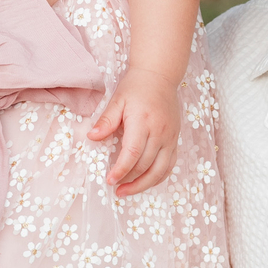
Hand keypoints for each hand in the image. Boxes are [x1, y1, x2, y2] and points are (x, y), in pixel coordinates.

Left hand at [87, 73, 179, 196]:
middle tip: (116, 189)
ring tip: (128, 191)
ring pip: (161, 170)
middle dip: (130, 180)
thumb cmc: (136, 87)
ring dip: (145, 184)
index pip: (133, 153)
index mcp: (143, 121)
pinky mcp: (175, 140)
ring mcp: (170, 137)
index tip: (110, 180)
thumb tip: (92, 137)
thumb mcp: (117, 100)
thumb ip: (106, 121)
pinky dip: (158, 177)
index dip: (121, 170)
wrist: (160, 76)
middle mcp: (160, 132)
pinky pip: (170, 165)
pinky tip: (146, 182)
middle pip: (146, 165)